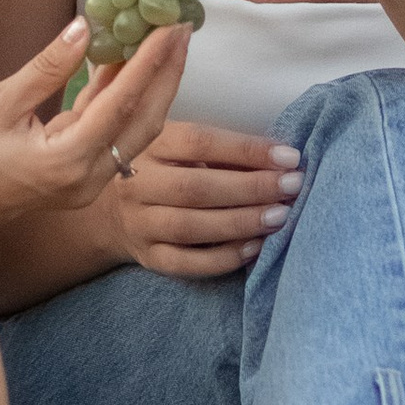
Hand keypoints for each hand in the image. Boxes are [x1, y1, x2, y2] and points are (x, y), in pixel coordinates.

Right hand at [0, 20, 192, 245]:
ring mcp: (83, 184)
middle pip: (144, 123)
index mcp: (67, 162)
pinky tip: (124, 70)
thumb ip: (47, 68)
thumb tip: (86, 27)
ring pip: (131, 132)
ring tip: (164, 44)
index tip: (172, 27)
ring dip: (148, 90)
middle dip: (167, 76)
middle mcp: (86, 179)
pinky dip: (119, 105)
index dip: (151, 61)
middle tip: (183, 30)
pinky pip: (108, 138)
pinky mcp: (75, 179)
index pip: (122, 103)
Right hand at [111, 119, 306, 281]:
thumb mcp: (179, 145)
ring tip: (280, 216)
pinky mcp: (148, 256)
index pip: (199, 142)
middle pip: (195, 188)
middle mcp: (137, 184)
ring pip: (190, 227)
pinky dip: (224, 257)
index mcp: (149, 144)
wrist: (112, 209)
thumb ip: (219, 149)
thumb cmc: (164, 169)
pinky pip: (186, 263)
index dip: (246, 150)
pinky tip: (255, 248)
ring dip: (241, 222)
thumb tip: (281, 159)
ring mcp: (140, 224)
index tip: (289, 156)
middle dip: (251, 188)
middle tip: (292, 187)